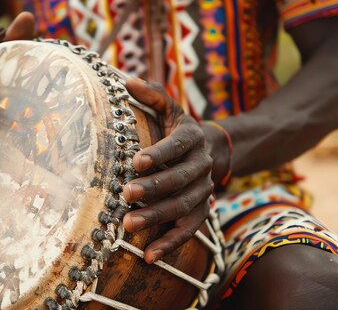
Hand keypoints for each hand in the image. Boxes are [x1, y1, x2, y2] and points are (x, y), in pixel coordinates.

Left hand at [122, 78, 213, 263]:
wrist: (211, 151)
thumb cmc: (177, 129)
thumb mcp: (170, 108)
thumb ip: (153, 94)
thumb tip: (128, 81)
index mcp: (192, 137)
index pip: (177, 145)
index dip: (159, 153)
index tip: (136, 161)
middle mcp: (201, 165)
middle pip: (180, 179)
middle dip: (153, 188)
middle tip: (126, 194)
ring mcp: (203, 191)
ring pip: (184, 207)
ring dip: (157, 217)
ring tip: (129, 225)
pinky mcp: (202, 211)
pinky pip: (190, 230)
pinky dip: (171, 244)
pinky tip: (150, 256)